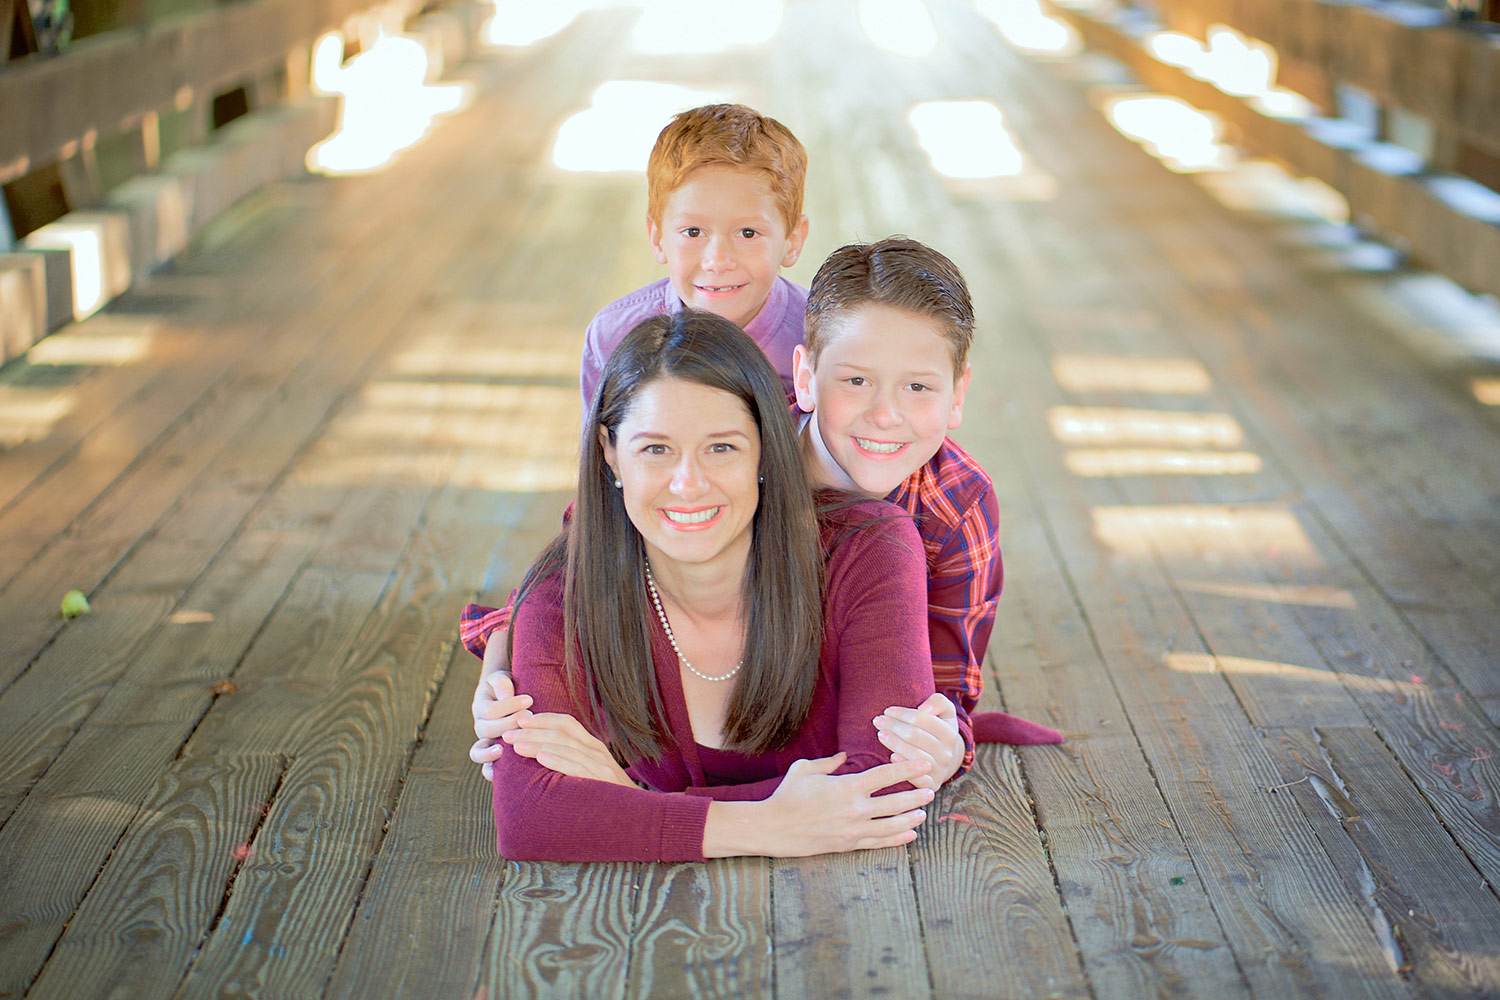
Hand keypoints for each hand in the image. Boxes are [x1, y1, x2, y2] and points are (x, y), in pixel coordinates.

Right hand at [470, 669, 531, 781]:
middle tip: (529, 717)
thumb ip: (501, 683)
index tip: (529, 700)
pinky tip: (499, 774)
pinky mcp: (492, 755)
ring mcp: (485, 742)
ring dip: (490, 753)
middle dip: (510, 724)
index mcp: (481, 708)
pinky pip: (485, 768)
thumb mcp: (501, 678)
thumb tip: (506, 695)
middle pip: (489, 730)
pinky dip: (489, 772)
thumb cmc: (506, 686)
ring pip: (479, 752)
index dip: (509, 705)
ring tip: (503, 750)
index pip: (491, 710)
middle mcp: (480, 727)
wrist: (505, 695)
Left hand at [502, 712, 634, 787]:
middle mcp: (597, 751)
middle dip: (533, 731)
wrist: (638, 816)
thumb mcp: (590, 774)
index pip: (567, 723)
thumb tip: (541, 756)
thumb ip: (571, 762)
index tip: (521, 720)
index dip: (543, 719)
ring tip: (517, 746)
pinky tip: (541, 758)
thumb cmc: (607, 797)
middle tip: (509, 733)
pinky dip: (558, 760)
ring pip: (566, 747)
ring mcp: (601, 765)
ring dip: (538, 744)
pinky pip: (576, 767)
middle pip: (562, 732)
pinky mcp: (602, 781)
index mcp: (593, 746)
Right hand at [728, 753, 934, 856]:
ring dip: (911, 818)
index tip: (924, 764)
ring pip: (891, 825)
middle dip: (916, 795)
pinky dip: (897, 839)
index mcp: (847, 786)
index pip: (885, 776)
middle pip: (895, 802)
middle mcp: (855, 809)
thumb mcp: (805, 770)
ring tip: (923, 813)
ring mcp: (853, 829)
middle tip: (931, 790)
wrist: (774, 828)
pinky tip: (909, 834)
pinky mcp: (848, 844)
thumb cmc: (788, 795)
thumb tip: (844, 757)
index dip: (907, 769)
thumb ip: (829, 762)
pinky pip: (878, 842)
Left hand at [874, 693, 962, 787]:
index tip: (887, 711)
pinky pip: (917, 777)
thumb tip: (925, 709)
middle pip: (913, 735)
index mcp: (950, 733)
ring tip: (881, 734)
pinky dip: (904, 766)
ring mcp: (940, 770)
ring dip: (893, 743)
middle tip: (878, 721)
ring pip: (912, 754)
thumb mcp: (944, 712)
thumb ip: (938, 702)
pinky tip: (892, 757)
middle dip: (892, 726)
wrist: (944, 759)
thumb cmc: (937, 730)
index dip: (901, 713)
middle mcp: (947, 753)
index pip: (921, 718)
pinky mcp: (932, 785)